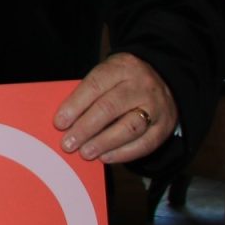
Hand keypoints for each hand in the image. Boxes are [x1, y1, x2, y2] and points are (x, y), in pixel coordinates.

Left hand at [54, 52, 177, 163]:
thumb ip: (87, 93)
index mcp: (122, 67)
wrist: (164, 80)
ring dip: (103, 143)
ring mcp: (156, 106)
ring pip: (129, 127)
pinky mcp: (165, 126)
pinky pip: (145, 143)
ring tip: (85, 152)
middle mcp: (141, 85)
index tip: (59, 123)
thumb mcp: (107, 74)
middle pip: (110, 108)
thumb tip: (64, 120)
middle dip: (86, 128)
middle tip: (68, 143)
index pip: (95, 85)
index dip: (75, 105)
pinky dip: (123, 153)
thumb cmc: (123, 81)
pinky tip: (105, 157)